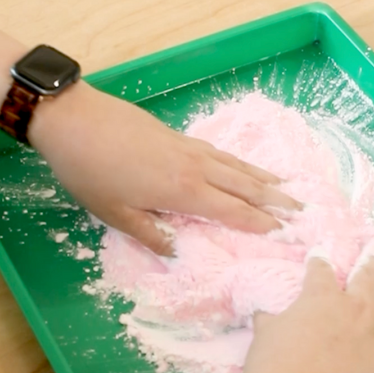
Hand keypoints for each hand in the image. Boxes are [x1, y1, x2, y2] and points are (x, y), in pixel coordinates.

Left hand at [29, 82, 300, 254]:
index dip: (259, 223)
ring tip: (285, 186)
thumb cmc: (91, 172)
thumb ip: (152, 235)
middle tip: (301, 209)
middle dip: (274, 200)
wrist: (72, 119)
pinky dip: (240, 162)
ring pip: (236, 165)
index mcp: (184, 191)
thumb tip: (179, 254)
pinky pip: (221, 153)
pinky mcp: (180, 136)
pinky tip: (243, 165)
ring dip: (263, 179)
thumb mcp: (117, 214)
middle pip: (244, 185)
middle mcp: (196, 168)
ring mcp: (189, 148)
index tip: (284, 232)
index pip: (233, 211)